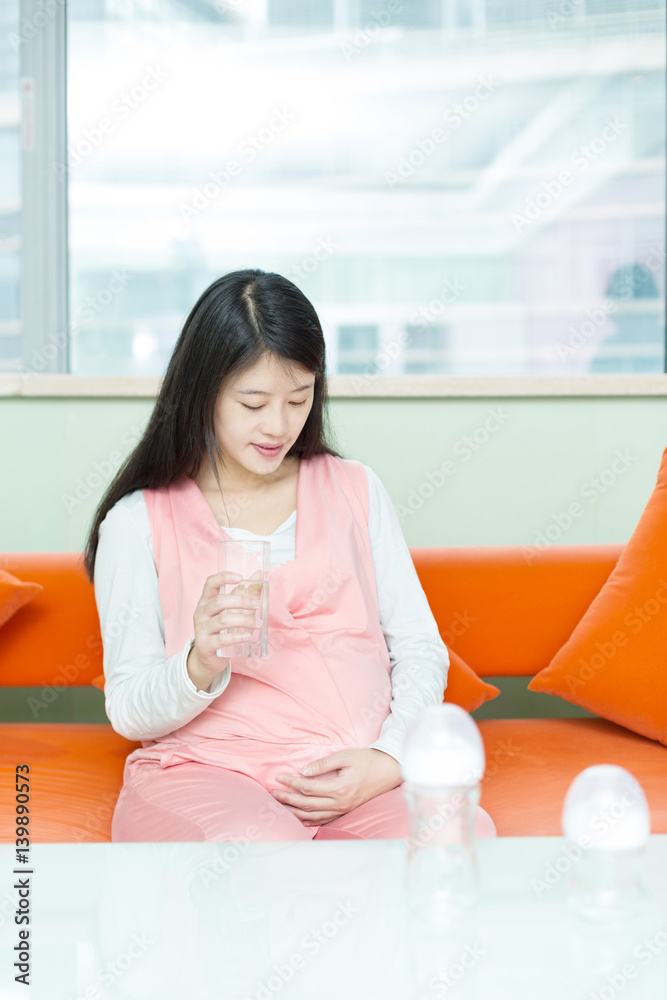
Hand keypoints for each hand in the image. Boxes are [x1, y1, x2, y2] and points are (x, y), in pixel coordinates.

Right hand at [189, 570, 262, 677]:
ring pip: (222, 620)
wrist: (207, 658)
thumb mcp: (230, 610)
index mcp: (206, 601)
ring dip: (244, 620)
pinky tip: (247, 636)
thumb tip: (259, 574)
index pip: (210, 583)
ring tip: (258, 623)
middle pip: (219, 601)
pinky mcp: (205, 645)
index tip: (241, 577)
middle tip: (258, 604)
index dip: (224, 577)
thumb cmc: (221, 630)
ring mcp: (201, 629)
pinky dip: (236, 637)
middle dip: (241, 601)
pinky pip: (221, 639)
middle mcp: (201, 613)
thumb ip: (244, 593)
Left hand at [269, 749, 401, 825]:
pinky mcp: (345, 812)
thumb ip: (323, 764)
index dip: (291, 783)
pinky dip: (308, 819)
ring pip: (313, 816)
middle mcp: (340, 803)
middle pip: (307, 804)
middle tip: (272, 793)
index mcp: (340, 788)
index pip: (308, 788)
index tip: (278, 777)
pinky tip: (298, 816)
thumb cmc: (367, 761)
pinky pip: (323, 820)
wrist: (387, 771)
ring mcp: (343, 810)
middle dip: (287, 799)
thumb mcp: (345, 756)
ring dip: (294, 811)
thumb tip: (303, 771)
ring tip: (280, 805)